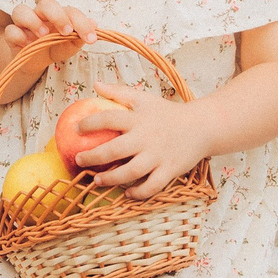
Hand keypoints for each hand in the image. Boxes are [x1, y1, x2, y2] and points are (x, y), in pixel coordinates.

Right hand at [2, 0, 101, 54]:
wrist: (35, 62)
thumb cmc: (53, 48)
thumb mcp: (69, 45)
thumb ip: (79, 36)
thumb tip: (95, 24)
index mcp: (57, 14)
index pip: (69, 10)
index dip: (81, 22)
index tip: (91, 38)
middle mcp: (39, 15)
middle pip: (46, 3)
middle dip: (58, 15)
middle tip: (67, 31)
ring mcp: (23, 24)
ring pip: (21, 10)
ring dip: (34, 22)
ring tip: (44, 35)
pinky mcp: (12, 35)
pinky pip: (10, 30)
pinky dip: (17, 35)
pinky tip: (26, 44)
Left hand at [72, 82, 215, 197]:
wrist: (202, 126)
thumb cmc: (168, 113)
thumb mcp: (144, 98)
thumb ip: (119, 92)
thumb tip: (95, 85)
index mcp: (138, 118)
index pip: (108, 118)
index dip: (89, 123)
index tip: (75, 129)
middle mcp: (146, 138)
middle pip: (114, 150)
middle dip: (93, 157)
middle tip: (79, 160)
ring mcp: (158, 156)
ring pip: (130, 172)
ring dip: (111, 178)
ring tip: (97, 180)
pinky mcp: (170, 171)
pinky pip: (151, 187)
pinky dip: (138, 193)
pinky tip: (127, 193)